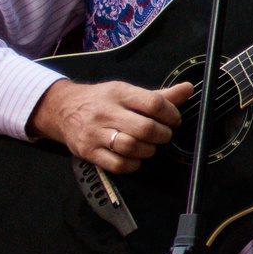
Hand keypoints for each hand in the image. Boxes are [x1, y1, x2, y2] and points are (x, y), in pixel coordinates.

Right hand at [28, 77, 193, 173]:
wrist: (63, 109)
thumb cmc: (102, 101)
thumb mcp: (128, 92)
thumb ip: (160, 95)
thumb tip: (189, 89)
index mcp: (119, 93)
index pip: (154, 103)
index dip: (171, 114)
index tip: (173, 119)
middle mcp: (106, 112)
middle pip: (145, 129)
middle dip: (162, 135)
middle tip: (163, 135)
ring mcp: (96, 133)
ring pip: (132, 147)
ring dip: (149, 150)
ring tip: (149, 146)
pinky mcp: (89, 152)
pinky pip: (118, 164)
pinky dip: (133, 164)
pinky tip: (135, 157)